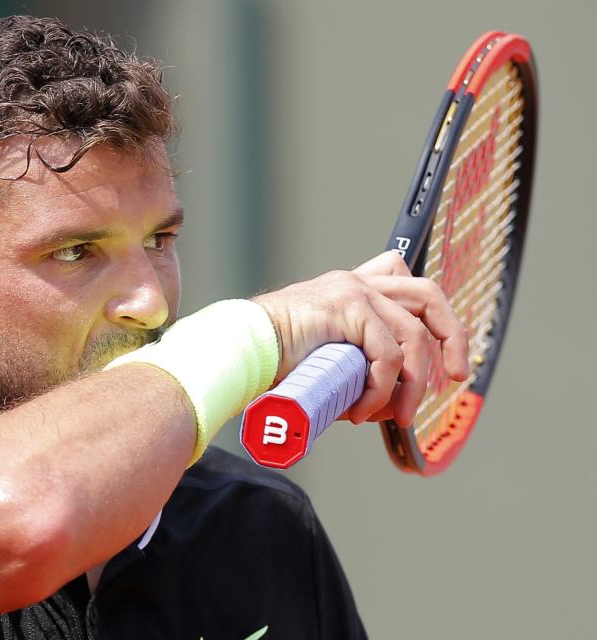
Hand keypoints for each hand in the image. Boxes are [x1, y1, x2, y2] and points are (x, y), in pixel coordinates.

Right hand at [252, 251, 469, 426]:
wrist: (240, 347)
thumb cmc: (268, 358)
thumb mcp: (319, 355)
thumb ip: (347, 364)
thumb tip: (376, 403)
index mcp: (350, 288)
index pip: (401, 277)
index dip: (431, 311)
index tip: (443, 350)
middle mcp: (356, 282)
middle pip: (428, 295)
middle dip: (452, 338)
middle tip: (455, 378)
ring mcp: (354, 291)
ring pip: (413, 335)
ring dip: (412, 385)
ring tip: (394, 416)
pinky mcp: (348, 308)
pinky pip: (387, 356)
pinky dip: (382, 391)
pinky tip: (362, 410)